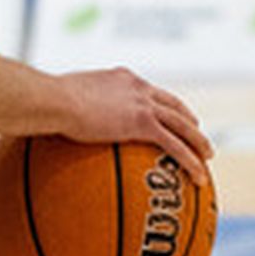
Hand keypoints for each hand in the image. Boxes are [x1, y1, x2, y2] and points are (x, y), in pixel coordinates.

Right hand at [52, 69, 212, 181]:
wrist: (54, 99)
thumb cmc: (46, 100)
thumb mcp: (61, 98)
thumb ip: (68, 108)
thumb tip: (51, 122)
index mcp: (121, 78)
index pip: (149, 91)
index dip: (162, 103)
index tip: (169, 114)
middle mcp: (138, 87)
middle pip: (173, 104)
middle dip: (188, 119)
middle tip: (197, 133)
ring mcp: (143, 103)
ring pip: (182, 123)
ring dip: (198, 141)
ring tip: (208, 156)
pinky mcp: (143, 123)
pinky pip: (174, 144)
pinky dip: (190, 160)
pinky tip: (198, 177)